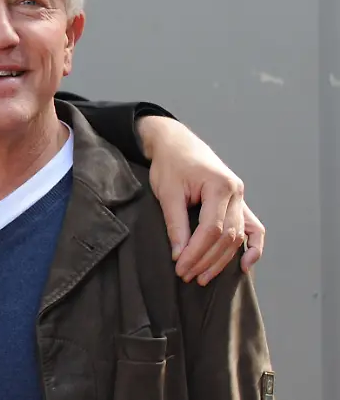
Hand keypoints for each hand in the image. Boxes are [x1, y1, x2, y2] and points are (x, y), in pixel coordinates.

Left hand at [137, 116, 265, 285]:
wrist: (177, 144)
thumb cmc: (170, 165)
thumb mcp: (167, 193)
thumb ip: (175, 224)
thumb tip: (179, 255)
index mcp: (220, 186)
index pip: (211, 229)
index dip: (196, 252)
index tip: (180, 267)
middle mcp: (236, 193)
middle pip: (227, 236)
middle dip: (206, 260)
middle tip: (187, 275)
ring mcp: (241, 198)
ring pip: (238, 236)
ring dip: (222, 260)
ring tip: (203, 277)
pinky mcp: (238, 202)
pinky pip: (254, 228)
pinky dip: (253, 247)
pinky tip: (245, 266)